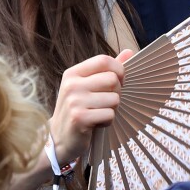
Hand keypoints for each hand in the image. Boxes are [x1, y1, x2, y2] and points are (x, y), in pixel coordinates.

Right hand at [49, 49, 132, 164]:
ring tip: (99, 113)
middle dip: (117, 92)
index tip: (118, 81)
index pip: (103, 60)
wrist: (60, 138)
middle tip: (107, 101)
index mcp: (73, 73)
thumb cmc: (79, 108)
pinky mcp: (79, 118)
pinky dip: (108, 121)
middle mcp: (72, 84)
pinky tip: (96, 123)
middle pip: (112, 79)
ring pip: (114, 99)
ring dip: (112, 109)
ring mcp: (74, 101)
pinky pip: (109, 115)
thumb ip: (108, 69)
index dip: (118, 69)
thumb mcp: (88, 85)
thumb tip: (129, 52)